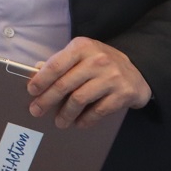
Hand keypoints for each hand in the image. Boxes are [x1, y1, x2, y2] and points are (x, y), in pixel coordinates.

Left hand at [27, 37, 151, 127]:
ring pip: (79, 99)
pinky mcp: (123, 93)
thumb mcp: (82, 54)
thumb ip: (61, 61)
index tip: (31, 91)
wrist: (138, 70)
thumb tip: (36, 71)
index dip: (41, 80)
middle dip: (47, 100)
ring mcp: (111, 77)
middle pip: (65, 84)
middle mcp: (97, 60)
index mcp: (82, 47)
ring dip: (65, 113)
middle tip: (36, 111)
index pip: (56, 65)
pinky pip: (98, 111)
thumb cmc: (101, 63)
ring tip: (59, 122)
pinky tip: (78, 123)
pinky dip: (85, 120)